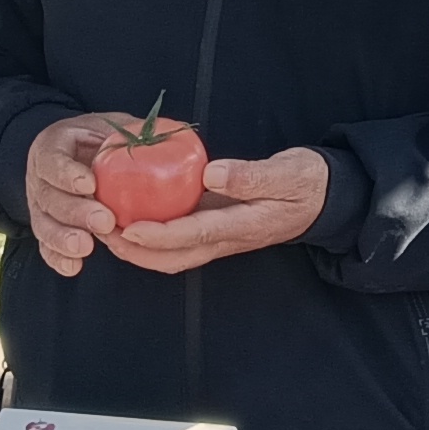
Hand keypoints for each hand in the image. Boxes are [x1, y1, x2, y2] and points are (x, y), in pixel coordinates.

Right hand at [19, 111, 125, 276]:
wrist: (72, 155)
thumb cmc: (97, 140)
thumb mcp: (109, 126)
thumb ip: (131, 132)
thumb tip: (175, 135)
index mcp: (52, 146)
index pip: (52, 159)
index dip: (67, 173)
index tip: (90, 183)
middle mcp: (39, 178)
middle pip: (50, 198)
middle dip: (75, 211)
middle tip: (104, 221)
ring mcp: (40, 206)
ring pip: (44, 225)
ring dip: (64, 238)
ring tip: (85, 247)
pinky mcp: (46, 228)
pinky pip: (46, 246)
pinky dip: (58, 258)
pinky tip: (73, 267)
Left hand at [100, 147, 334, 272]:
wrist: (325, 198)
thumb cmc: (306, 181)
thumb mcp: (288, 172)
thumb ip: (251, 176)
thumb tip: (210, 173)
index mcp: (245, 226)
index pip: (196, 234)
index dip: (159, 235)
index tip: (128, 227)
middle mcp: (229, 240)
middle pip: (176, 257)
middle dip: (137, 251)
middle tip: (103, 233)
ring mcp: (222, 239)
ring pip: (175, 256)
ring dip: (140, 250)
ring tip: (109, 231)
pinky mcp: (217, 231)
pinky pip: (180, 242)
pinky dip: (153, 237)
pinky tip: (133, 218)